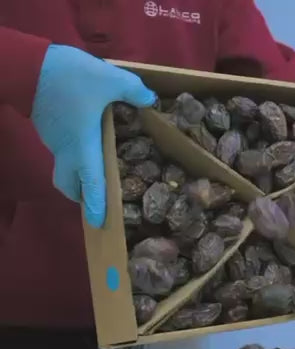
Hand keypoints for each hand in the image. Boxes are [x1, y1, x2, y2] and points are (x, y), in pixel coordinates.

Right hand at [31, 45, 155, 227]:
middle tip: (97, 197)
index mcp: (83, 147)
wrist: (28, 64)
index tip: (98, 222)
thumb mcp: (110, 80)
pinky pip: (62, 149)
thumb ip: (133, 91)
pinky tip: (89, 139)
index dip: (96, 205)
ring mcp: (53, 140)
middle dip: (81, 195)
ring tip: (100, 169)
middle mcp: (66, 150)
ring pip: (64, 167)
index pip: (91, 184)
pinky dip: (75, 154)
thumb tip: (149, 100)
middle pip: (69, 184)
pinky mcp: (47, 128)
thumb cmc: (70, 78)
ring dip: (79, 174)